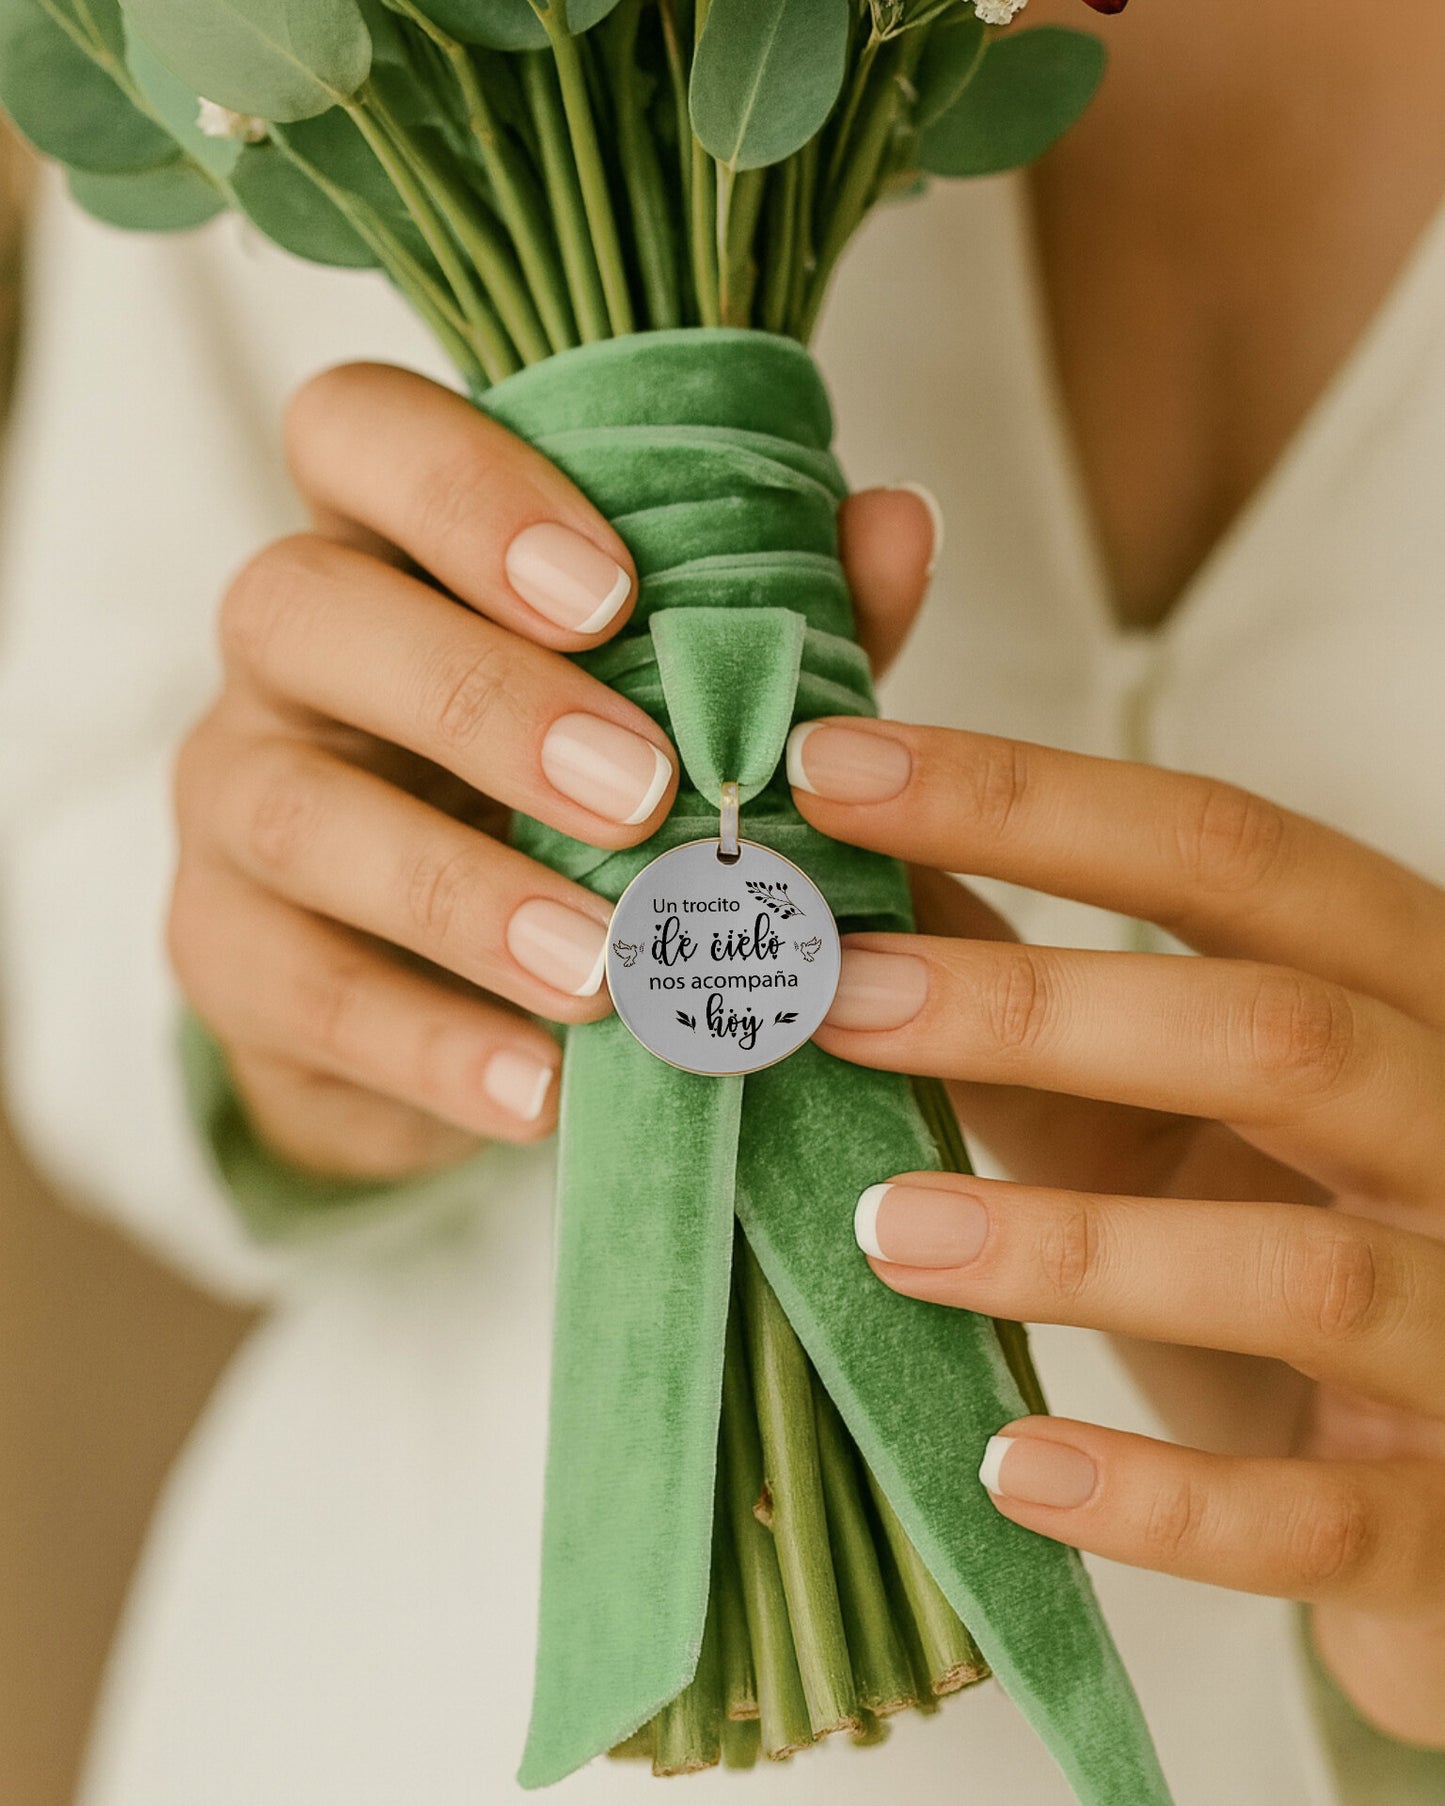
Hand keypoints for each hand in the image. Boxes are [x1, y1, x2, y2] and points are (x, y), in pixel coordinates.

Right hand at [169, 362, 936, 1178]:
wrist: (451, 995)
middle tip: (642, 790)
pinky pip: (302, 992)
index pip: (355, 430)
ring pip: (296, 812)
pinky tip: (542, 1091)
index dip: (462, 487)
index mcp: (391, 551)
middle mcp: (287, 659)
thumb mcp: (676, 713)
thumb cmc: (575, 811)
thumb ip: (769, 623)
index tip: (611, 591)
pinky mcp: (227, 958)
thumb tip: (901, 523)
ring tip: (608, 967)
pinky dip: (432, 1047)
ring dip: (462, 893)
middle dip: (478, 695)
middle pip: (299, 607)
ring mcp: (233, 803)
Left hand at [789, 715, 1444, 1745]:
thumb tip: (854, 884)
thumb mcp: (1168, 1101)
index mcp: (1393, 990)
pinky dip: (1161, 1499)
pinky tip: (1007, 1468)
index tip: (830, 771)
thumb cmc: (1279, 1229)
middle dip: (1040, 1010)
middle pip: (1278, 1036)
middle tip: (833, 1001)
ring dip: (1078, 1250)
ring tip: (885, 1235)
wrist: (1440, 1462)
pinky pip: (1319, 1517)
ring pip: (1304, 1270)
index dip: (1024, 801)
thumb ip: (1039, 1004)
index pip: (1227, 851)